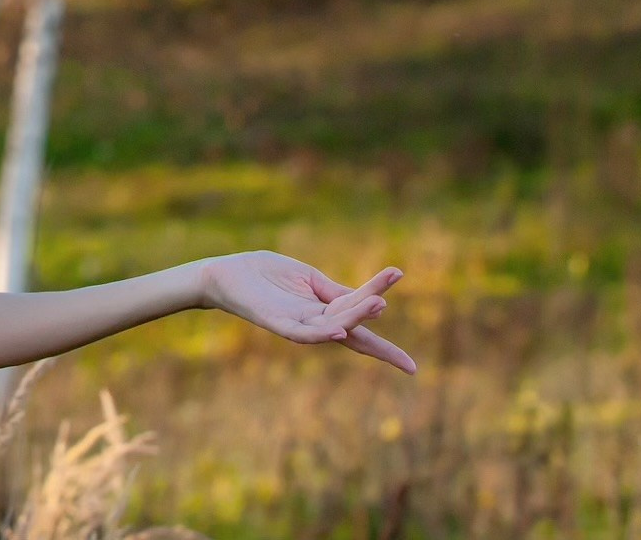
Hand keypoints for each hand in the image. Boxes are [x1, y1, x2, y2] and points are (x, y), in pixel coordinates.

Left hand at [200, 251, 416, 374]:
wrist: (226, 272)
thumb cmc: (265, 273)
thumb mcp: (308, 277)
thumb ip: (335, 291)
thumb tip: (369, 300)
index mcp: (325, 310)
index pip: (361, 326)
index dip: (385, 345)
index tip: (413, 367)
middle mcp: (315, 323)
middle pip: (353, 324)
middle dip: (372, 315)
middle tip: (391, 302)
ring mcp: (298, 325)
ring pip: (334, 325)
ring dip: (356, 316)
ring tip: (378, 304)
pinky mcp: (277, 323)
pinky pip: (304, 334)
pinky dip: (323, 333)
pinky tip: (340, 330)